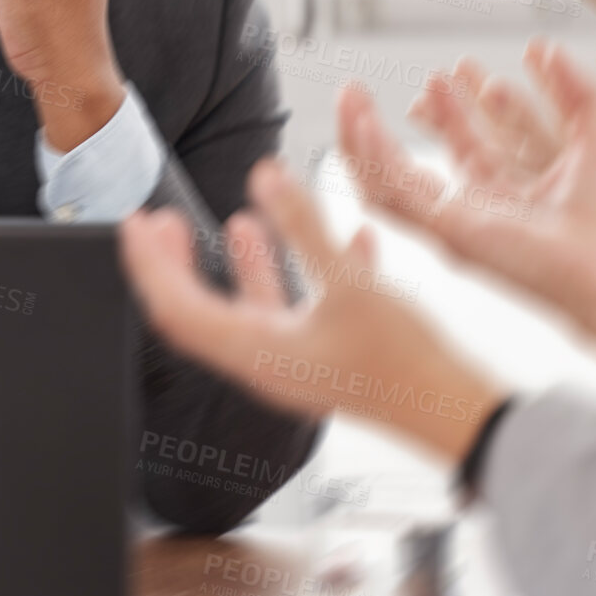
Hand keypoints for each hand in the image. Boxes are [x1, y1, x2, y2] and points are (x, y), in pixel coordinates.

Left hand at [120, 162, 504, 463]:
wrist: (461, 420)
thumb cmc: (407, 363)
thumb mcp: (352, 283)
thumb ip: (306, 227)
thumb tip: (265, 175)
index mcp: (255, 354)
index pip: (175, 307)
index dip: (148, 263)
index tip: (134, 222)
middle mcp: (265, 364)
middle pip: (200, 310)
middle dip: (178, 263)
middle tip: (163, 222)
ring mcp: (295, 364)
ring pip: (252, 310)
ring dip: (242, 265)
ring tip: (238, 221)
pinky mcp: (327, 361)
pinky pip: (300, 313)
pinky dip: (303, 277)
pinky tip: (338, 238)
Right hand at [339, 49, 595, 385]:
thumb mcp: (594, 138)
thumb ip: (575, 92)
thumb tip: (549, 49)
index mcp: (503, 191)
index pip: (461, 145)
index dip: (447, 109)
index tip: (439, 76)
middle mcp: (471, 208)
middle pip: (414, 164)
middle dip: (386, 126)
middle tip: (363, 91)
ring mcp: (452, 222)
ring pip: (387, 180)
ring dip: (362, 140)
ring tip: (348, 102)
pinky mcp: (444, 231)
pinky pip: (396, 194)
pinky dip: (373, 160)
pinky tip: (360, 129)